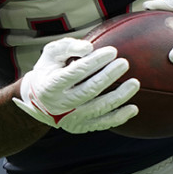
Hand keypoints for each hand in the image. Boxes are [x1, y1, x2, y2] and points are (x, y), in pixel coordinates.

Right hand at [12, 37, 139, 133]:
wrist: (38, 100)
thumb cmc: (49, 71)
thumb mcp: (50, 54)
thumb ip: (67, 46)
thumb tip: (89, 47)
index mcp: (50, 85)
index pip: (75, 73)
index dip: (94, 62)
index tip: (112, 51)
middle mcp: (60, 105)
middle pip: (88, 90)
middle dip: (108, 76)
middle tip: (124, 63)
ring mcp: (70, 118)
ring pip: (99, 108)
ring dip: (119, 96)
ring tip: (135, 83)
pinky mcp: (80, 127)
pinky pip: (103, 124)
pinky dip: (119, 117)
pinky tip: (133, 108)